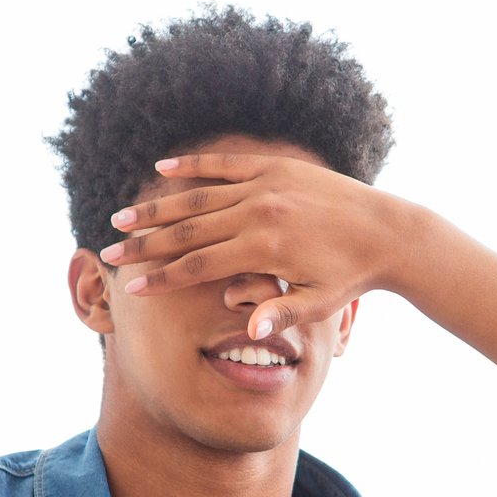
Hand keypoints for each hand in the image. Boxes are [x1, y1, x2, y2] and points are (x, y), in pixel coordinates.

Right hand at [100, 152, 411, 340]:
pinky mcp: (276, 166)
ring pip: (198, 197)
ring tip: (122, 220)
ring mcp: (266, 185)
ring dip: (157, 208)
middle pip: (187, 231)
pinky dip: (192, 167)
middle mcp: (260, 212)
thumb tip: (250, 331)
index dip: (162, 278)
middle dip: (145, 245)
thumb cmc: (351, 277)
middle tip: (109, 255)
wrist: (387, 232)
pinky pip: (225, 165)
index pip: (199, 266)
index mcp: (265, 250)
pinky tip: (160, 169)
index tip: (132, 288)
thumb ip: (282, 314)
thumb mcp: (321, 304)